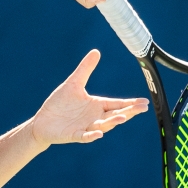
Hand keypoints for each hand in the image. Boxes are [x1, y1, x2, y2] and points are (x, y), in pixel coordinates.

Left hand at [31, 50, 147, 145]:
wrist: (43, 121)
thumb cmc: (59, 104)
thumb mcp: (74, 83)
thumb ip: (85, 69)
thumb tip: (96, 51)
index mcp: (96, 105)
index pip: (117, 104)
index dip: (130, 103)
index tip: (144, 102)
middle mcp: (94, 117)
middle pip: (115, 115)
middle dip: (128, 112)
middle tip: (142, 108)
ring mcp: (86, 127)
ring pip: (103, 125)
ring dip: (112, 122)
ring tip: (122, 117)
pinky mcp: (74, 135)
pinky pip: (85, 136)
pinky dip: (92, 135)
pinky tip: (99, 134)